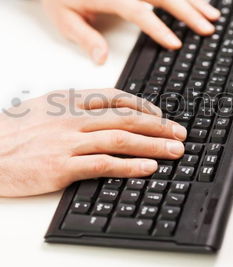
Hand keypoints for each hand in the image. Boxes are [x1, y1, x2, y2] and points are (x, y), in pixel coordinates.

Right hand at [0, 89, 185, 196]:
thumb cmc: (12, 131)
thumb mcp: (44, 107)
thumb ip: (73, 106)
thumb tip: (102, 111)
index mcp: (69, 100)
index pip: (116, 98)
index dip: (145, 107)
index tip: (162, 115)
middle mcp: (72, 117)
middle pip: (126, 118)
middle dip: (158, 126)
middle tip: (180, 133)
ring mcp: (68, 141)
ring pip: (121, 139)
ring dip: (153, 145)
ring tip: (175, 151)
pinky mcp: (62, 166)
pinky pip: (103, 163)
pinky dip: (130, 166)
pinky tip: (148, 168)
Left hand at [15, 0, 219, 63]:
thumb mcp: (65, 20)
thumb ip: (86, 39)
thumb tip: (101, 59)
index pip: (138, 11)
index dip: (159, 28)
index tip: (176, 44)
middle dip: (189, 11)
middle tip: (207, 29)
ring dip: (193, 0)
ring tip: (213, 16)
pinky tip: (196, 5)